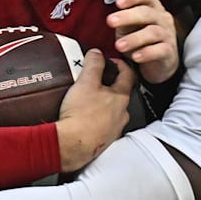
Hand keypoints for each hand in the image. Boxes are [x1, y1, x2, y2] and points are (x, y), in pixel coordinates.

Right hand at [56, 49, 134, 172]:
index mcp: (121, 97)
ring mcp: (114, 128)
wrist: (72, 146)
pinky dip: (96, 118)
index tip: (110, 60)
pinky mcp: (104, 140)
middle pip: (120, 93)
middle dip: (109, 84)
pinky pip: (103, 125)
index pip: (128, 74)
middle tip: (95, 79)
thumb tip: (97, 53)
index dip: (120, 64)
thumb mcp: (85, 82)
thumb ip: (93, 65)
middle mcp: (122, 114)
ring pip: (112, 110)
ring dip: (102, 103)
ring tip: (87, 99)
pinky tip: (83, 117)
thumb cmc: (81, 116)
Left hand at [106, 0, 179, 82]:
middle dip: (127, 16)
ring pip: (153, 32)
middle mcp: (161, 18)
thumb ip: (121, 19)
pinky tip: (136, 56)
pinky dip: (147, 53)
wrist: (160, 60)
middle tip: (111, 21)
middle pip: (147, 12)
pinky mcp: (169, 51)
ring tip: (119, 45)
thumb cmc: (142, 39)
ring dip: (134, 38)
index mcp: (151, 7)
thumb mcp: (129, 26)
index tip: (118, 3)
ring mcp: (167, 34)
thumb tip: (108, 17)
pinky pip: (160, 50)